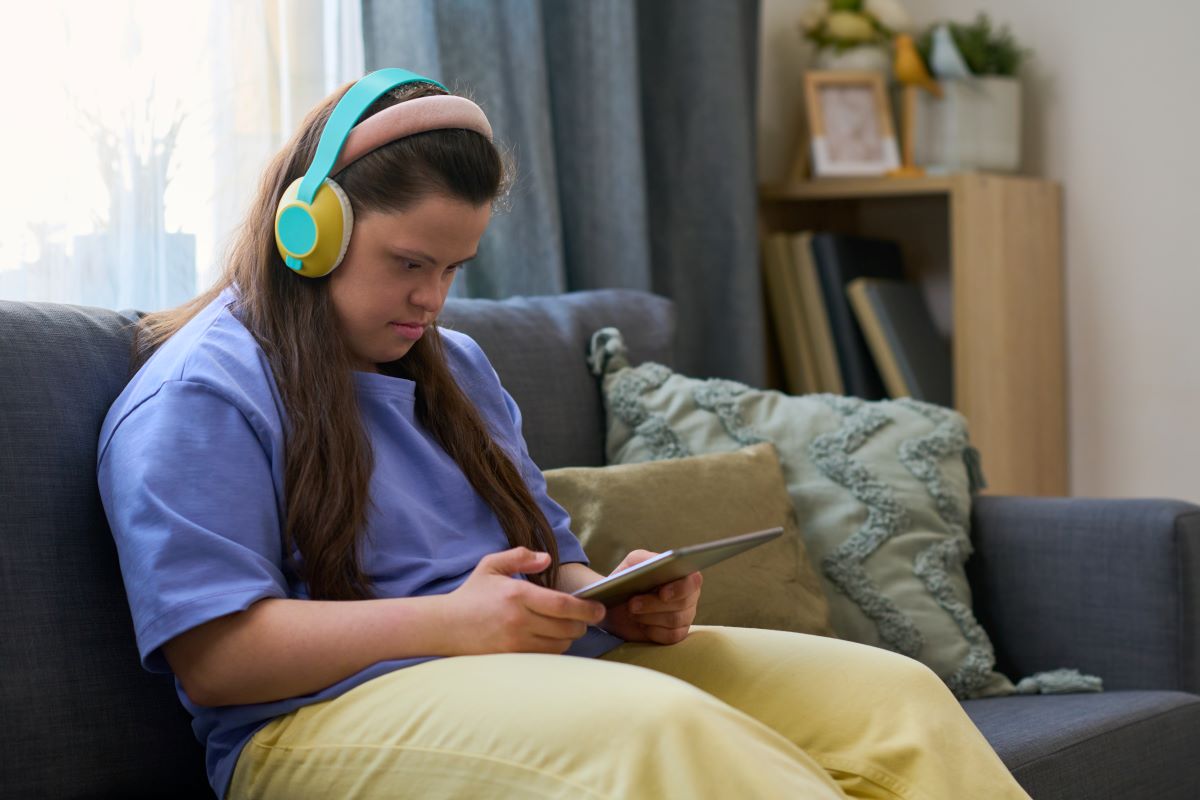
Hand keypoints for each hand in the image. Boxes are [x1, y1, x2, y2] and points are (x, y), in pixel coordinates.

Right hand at [442, 547, 606, 655]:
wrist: (444, 626)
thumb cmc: (472, 594)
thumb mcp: (492, 565)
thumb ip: (520, 556)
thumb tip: (547, 559)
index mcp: (517, 595)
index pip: (563, 605)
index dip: (587, 609)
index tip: (599, 608)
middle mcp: (518, 621)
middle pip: (567, 628)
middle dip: (582, 624)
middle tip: (586, 618)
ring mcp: (515, 643)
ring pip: (559, 645)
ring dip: (570, 638)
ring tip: (567, 627)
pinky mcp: (512, 658)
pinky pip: (545, 657)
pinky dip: (554, 649)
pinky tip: (552, 639)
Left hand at [598, 550, 702, 644]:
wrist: (616, 604)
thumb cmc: (628, 579)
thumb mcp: (632, 563)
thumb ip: (644, 559)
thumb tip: (656, 563)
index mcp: (683, 574)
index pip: (694, 580)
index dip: (681, 588)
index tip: (662, 594)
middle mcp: (689, 595)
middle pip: (683, 603)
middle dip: (654, 604)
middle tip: (632, 604)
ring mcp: (685, 615)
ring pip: (675, 620)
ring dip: (649, 617)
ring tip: (632, 612)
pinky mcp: (677, 633)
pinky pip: (671, 636)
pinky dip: (653, 631)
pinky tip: (642, 625)